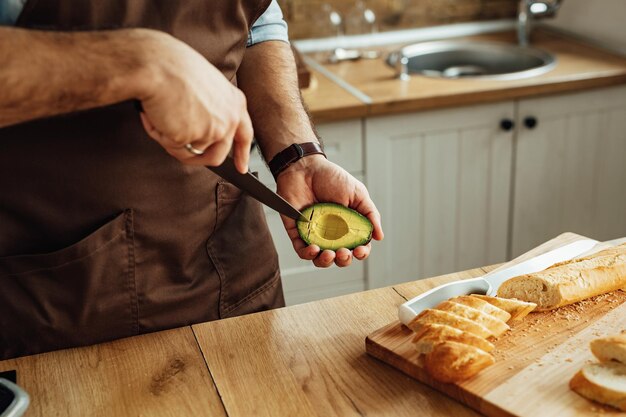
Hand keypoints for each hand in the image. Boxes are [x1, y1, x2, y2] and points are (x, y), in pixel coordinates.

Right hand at [135, 30, 252, 172]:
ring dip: (171, 138)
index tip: (241, 168)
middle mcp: (229, 119)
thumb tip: (201, 128)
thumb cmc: (175, 67)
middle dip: (196, 158)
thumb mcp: (207, 85)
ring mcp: (212, 131)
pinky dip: (159, 134)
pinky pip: (172, 147)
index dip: (242, 154)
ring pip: (190, 152)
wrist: (156, 65)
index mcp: (235, 103)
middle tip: (174, 144)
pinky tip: (155, 114)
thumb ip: (213, 108)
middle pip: (216, 154)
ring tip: (161, 113)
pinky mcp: (192, 138)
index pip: (244, 135)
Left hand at [276, 155, 383, 267]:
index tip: (360, 250)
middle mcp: (332, 234)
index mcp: (348, 226)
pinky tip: (314, 249)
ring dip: (326, 262)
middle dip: (344, 260)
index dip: (361, 253)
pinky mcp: (297, 232)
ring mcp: (314, 234)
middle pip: (340, 257)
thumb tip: (379, 236)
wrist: (306, 167)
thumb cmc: (332, 178)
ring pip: (320, 259)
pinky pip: (301, 250)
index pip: (357, 247)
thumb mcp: (358, 194)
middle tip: (343, 252)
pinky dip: (308, 254)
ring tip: (329, 254)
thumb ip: (370, 214)